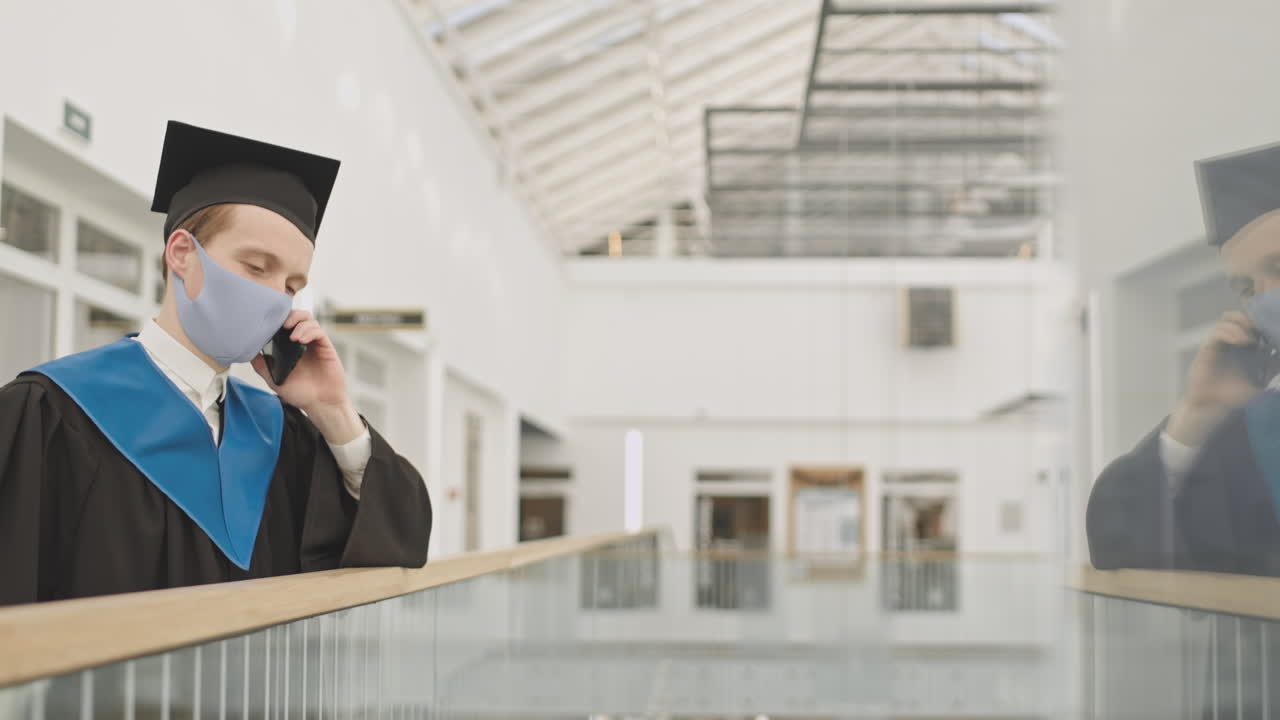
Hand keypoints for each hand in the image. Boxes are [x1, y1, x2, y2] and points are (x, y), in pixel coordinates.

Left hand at [250, 310, 363, 444]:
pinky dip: (309, 331)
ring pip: (309, 320)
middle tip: (282, 325)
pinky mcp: (326, 347)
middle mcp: (302, 342)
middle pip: (298, 316)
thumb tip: (247, 352)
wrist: (320, 404)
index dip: (277, 319)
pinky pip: (319, 332)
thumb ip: (262, 365)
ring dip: (299, 323)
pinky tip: (301, 340)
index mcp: (290, 347)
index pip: (284, 324)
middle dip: (289, 316)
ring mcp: (314, 344)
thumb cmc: (300, 393)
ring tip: (292, 337)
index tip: (269, 322)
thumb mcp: (274, 379)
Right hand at [1167, 311, 1261, 445]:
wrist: (1214, 408)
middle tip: (1263, 328)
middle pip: (1243, 317)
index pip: (1257, 325)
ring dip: (1242, 323)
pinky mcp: (1208, 348)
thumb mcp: (1262, 383)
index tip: (1275, 327)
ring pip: (1229, 319)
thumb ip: (1273, 369)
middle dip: (1254, 317)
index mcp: (1250, 348)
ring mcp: (1221, 344)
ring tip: (1251, 339)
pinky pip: (1217, 332)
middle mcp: (1235, 343)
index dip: (1266, 321)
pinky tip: (1241, 342)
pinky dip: (1230, 332)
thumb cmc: (1235, 397)